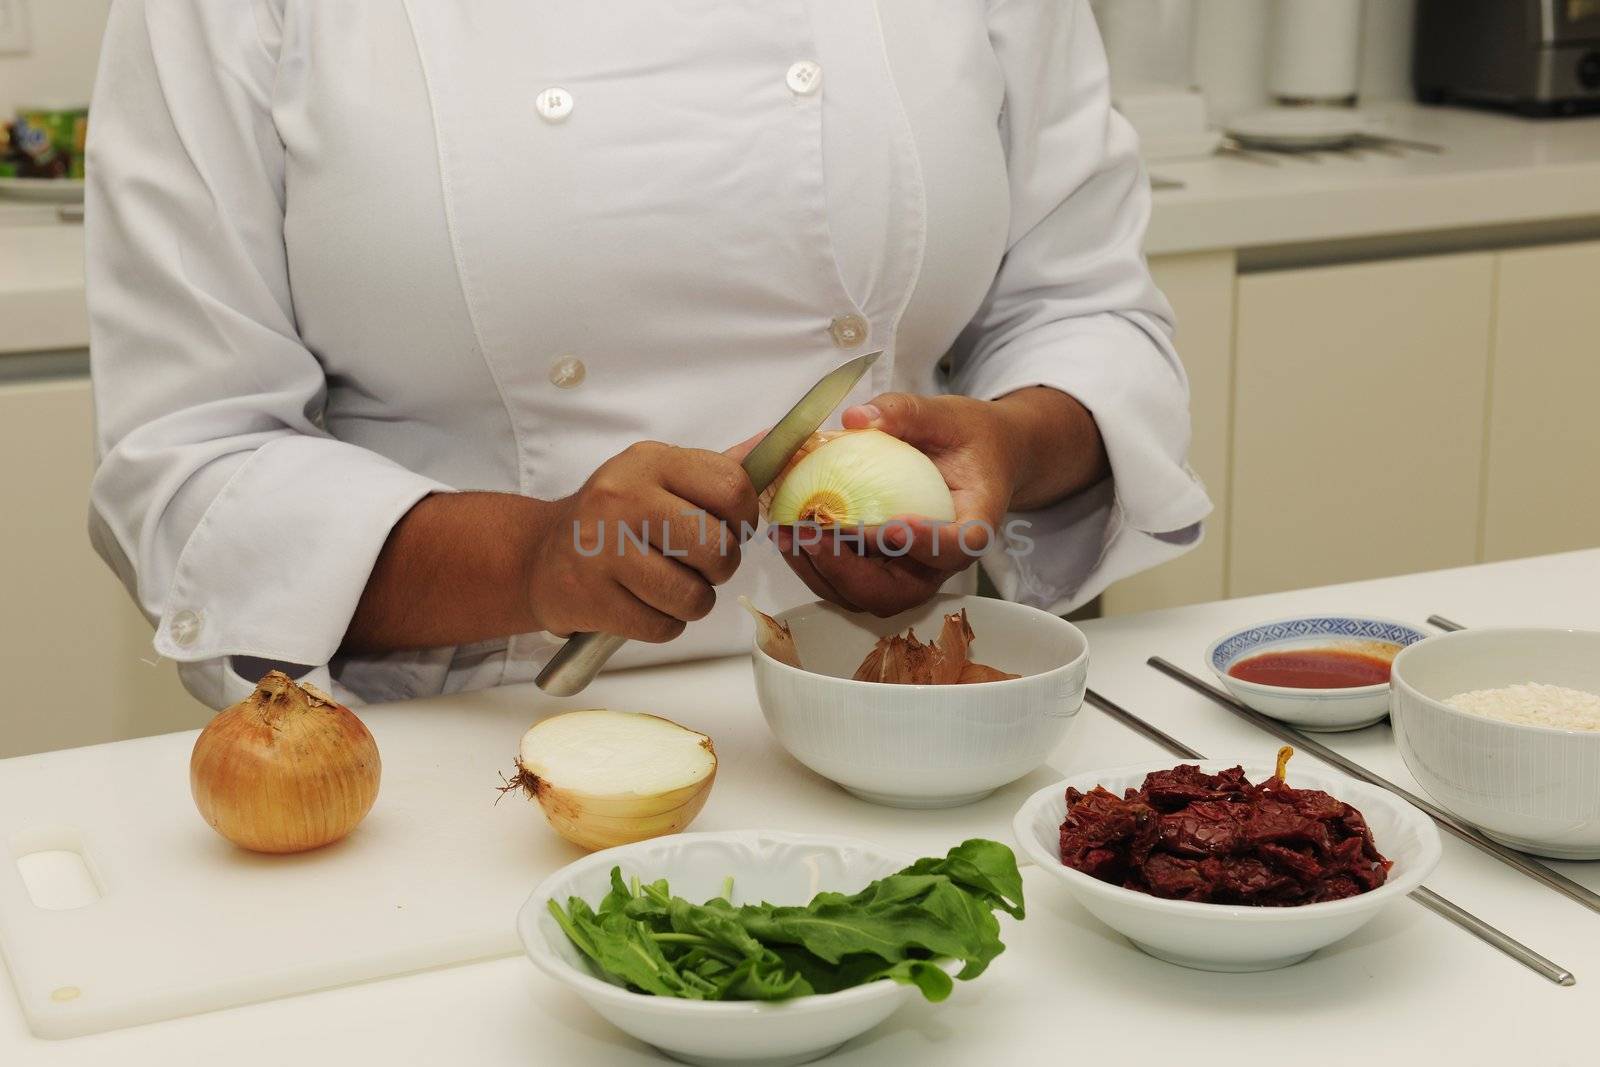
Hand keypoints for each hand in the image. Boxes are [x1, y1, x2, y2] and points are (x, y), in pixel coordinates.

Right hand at [525, 441, 757, 640]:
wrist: (540, 556)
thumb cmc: (612, 517)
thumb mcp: (656, 476)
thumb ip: (712, 470)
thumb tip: (769, 446)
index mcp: (651, 462)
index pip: (731, 487)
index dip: (744, 518)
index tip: (730, 528)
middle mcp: (624, 499)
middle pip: (718, 548)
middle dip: (720, 567)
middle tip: (699, 563)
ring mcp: (604, 550)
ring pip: (693, 596)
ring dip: (692, 601)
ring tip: (670, 586)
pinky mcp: (592, 598)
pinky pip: (663, 627)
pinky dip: (664, 624)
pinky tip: (643, 604)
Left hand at [773, 388, 1105, 616]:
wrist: (976, 459)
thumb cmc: (965, 438)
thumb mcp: (943, 414)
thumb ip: (904, 413)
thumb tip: (855, 418)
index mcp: (974, 520)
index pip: (959, 546)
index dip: (927, 545)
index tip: (892, 526)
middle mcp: (943, 560)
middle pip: (904, 590)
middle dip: (853, 570)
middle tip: (815, 533)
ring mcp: (913, 571)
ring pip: (870, 595)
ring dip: (825, 572)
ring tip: (790, 534)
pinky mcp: (886, 570)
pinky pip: (850, 583)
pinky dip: (816, 566)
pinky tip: (788, 535)